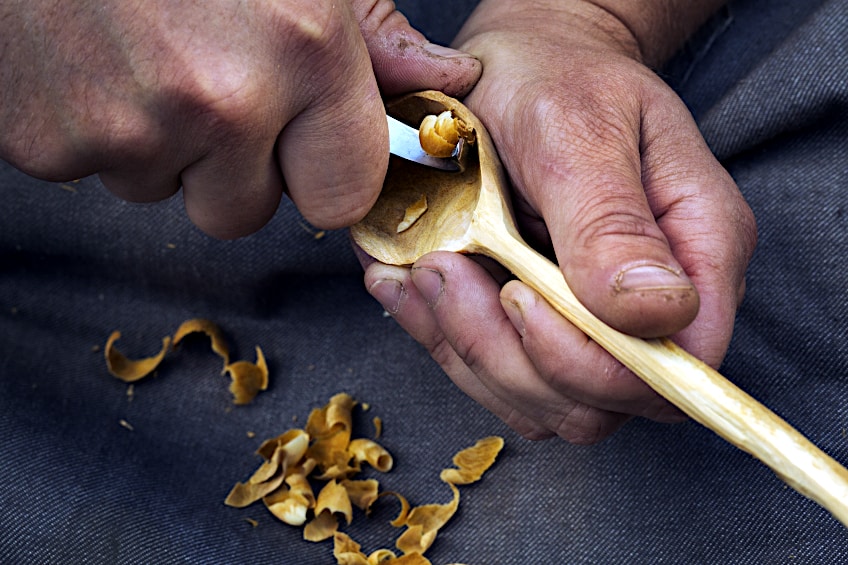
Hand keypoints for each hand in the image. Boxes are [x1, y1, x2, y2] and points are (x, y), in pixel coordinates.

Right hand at [0, 0, 479, 237]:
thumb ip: (373, 34)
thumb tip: (444, 80)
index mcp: (303, 49)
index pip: (343, 197)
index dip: (323, 175)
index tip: (306, 148)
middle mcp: (222, 101)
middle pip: (246, 212)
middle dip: (235, 169)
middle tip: (208, 83)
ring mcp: (129, 129)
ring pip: (167, 192)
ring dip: (164, 146)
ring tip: (144, 54)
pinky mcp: (48, 144)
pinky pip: (96, 173)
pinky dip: (95, 131)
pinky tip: (96, 61)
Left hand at [364, 0, 755, 442]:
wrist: (516, 68)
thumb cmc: (557, 77)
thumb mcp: (578, 128)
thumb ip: (613, 221)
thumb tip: (655, 313)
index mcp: (697, 245)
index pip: (681, 361)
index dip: (598, 365)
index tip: (517, 296)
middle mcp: (654, 301)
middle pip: (601, 400)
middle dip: (511, 356)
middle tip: (448, 270)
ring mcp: (595, 323)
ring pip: (541, 401)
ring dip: (468, 350)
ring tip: (426, 269)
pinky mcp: (540, 328)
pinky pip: (496, 375)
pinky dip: (443, 340)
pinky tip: (410, 286)